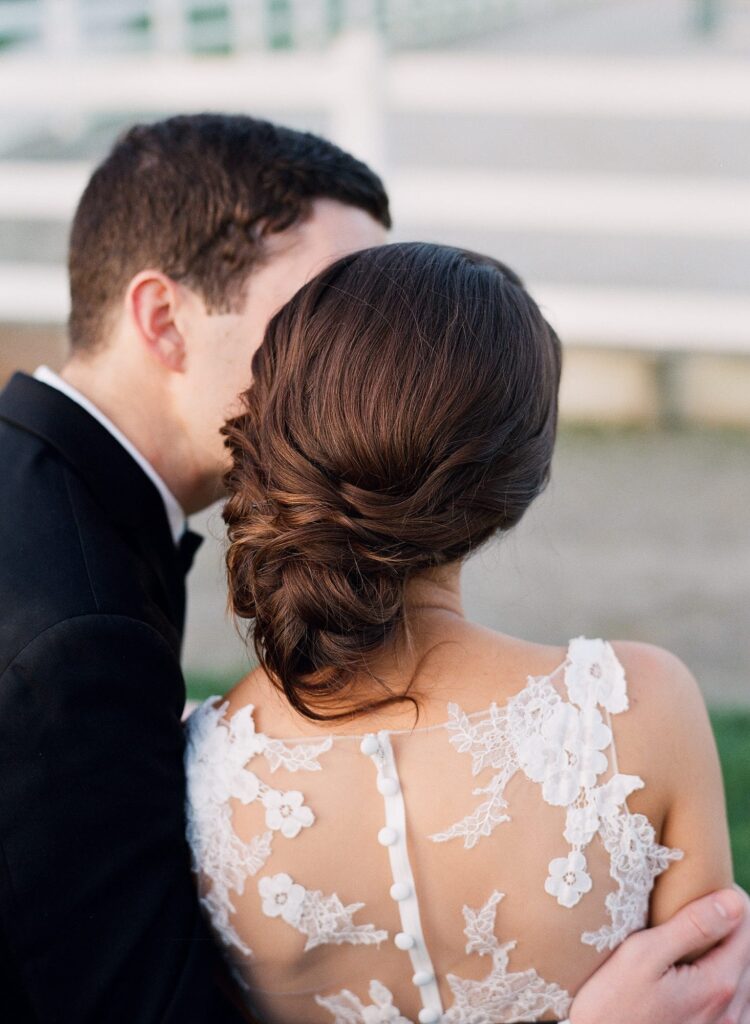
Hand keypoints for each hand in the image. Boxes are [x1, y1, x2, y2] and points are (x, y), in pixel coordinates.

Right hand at [569, 887, 749, 1023]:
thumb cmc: (611, 1005)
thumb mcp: (642, 956)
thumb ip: (691, 928)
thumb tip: (732, 901)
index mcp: (717, 984)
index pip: (747, 927)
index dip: (730, 898)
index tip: (703, 883)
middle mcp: (731, 1010)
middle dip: (732, 920)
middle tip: (699, 899)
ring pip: (747, 976)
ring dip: (731, 948)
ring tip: (701, 931)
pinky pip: (741, 1003)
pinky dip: (730, 977)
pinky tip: (705, 969)